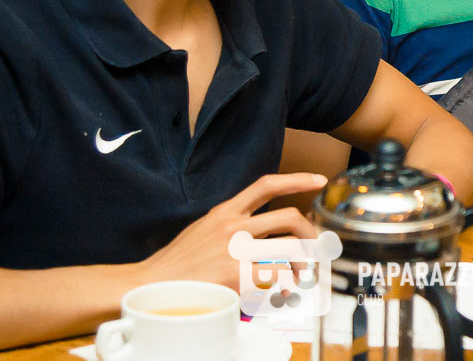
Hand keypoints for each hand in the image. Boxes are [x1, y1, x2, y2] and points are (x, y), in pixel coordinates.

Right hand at [135, 173, 326, 288]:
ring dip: (302, 263)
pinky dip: (285, 285)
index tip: (318, 180)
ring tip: (300, 275)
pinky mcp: (237, 275)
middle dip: (311, 233)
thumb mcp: (204, 229)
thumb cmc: (180, 262)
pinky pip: (277, 276)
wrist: (154, 284)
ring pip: (289, 248)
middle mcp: (233, 226)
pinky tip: (282, 292)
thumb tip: (262, 230)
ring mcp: (236, 250)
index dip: (297, 179)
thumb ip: (232, 224)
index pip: (267, 184)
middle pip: (289, 217)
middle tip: (315, 246)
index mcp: (225, 212)